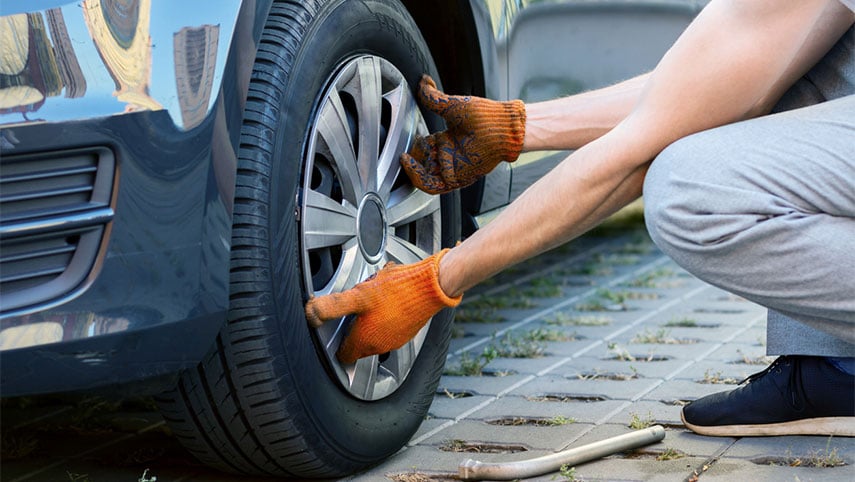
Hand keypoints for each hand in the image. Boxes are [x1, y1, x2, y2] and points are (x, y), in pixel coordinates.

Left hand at [305, 249, 461, 363]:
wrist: (432, 286)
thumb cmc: (398, 291)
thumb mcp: (358, 294)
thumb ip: (332, 307)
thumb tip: (311, 314)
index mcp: (365, 342)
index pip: (342, 356)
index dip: (333, 344)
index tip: (331, 330)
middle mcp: (380, 346)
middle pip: (357, 344)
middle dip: (351, 329)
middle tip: (350, 309)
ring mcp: (396, 339)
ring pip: (373, 334)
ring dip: (368, 321)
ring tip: (368, 301)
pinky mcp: (408, 329)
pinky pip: (389, 326)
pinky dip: (384, 316)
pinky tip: (386, 298)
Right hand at [401, 75, 525, 193]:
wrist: (502, 128)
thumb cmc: (485, 116)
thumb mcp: (452, 106)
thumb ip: (433, 97)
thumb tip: (423, 82)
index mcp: (449, 141)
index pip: (425, 149)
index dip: (414, 147)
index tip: (407, 141)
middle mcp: (450, 156)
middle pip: (424, 165)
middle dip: (412, 161)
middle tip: (406, 152)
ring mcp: (454, 169)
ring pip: (426, 179)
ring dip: (412, 172)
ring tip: (405, 159)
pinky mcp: (458, 179)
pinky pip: (434, 186)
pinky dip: (419, 179)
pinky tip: (412, 165)